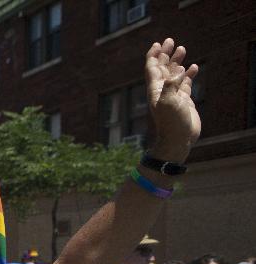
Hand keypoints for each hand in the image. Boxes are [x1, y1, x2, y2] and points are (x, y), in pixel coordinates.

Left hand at [145, 38, 199, 161]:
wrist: (178, 139)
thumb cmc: (171, 122)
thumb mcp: (168, 102)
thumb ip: (171, 85)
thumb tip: (178, 72)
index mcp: (155, 89)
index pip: (152, 68)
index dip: (154, 55)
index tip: (158, 44)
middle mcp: (162, 90)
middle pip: (163, 67)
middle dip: (166, 54)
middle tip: (171, 41)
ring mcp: (173, 95)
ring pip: (174, 74)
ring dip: (177, 62)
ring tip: (182, 49)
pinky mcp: (183, 100)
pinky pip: (185, 83)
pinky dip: (188, 74)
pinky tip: (193, 67)